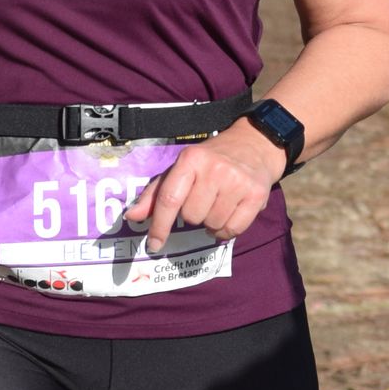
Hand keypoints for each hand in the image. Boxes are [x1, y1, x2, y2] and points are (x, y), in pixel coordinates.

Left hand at [122, 123, 284, 252]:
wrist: (254, 145)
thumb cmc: (210, 160)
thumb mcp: (180, 168)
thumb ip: (155, 194)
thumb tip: (131, 216)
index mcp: (190, 159)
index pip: (170, 199)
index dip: (159, 226)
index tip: (153, 245)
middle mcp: (214, 168)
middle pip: (191, 217)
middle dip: (193, 215)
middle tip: (202, 200)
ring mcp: (237, 182)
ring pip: (212, 225)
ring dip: (211, 223)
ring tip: (217, 204)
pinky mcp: (257, 195)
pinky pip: (233, 230)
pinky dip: (226, 231)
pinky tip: (228, 214)